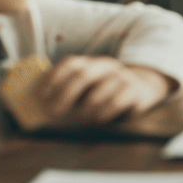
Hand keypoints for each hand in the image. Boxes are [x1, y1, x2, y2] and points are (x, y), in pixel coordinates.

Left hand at [40, 55, 176, 124]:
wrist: (144, 88)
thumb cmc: (106, 92)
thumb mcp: (88, 87)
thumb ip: (67, 90)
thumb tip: (38, 103)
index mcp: (92, 63)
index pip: (71, 64)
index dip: (53, 79)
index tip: (40, 97)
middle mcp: (107, 66)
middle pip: (83, 75)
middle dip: (65, 96)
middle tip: (53, 113)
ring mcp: (123, 78)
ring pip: (100, 92)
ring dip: (86, 109)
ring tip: (82, 118)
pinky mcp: (137, 92)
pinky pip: (117, 103)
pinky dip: (104, 114)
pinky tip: (99, 119)